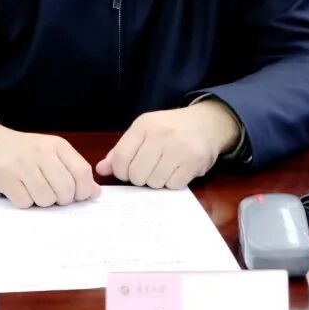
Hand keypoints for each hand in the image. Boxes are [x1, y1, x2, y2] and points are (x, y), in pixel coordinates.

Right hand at [0, 120, 100, 208]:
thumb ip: (74, 171)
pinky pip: (25, 202)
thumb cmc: (27, 152)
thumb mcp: (53, 154)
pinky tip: (20, 191)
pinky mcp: (5, 177)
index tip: (77, 197)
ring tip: (34, 191)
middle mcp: (41, 152)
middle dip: (62, 200)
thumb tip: (96, 193)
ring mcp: (22, 164)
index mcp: (58, 146)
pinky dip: (25, 203)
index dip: (83, 191)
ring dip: (42, 202)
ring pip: (46, 199)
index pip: (82, 172)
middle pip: (65, 190)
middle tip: (53, 195)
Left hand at [95, 100, 240, 188]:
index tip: (128, 171)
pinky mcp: (193, 163)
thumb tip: (101, 169)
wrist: (207, 123)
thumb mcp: (144, 131)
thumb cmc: (170, 128)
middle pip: (136, 174)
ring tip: (164, 168)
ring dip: (156, 181)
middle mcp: (161, 135)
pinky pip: (172, 185)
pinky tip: (176, 171)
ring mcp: (178, 149)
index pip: (121, 158)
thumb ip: (121, 150)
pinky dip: (172, 183)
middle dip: (139, 178)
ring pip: (154, 182)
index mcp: (144, 125)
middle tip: (148, 169)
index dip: (121, 171)